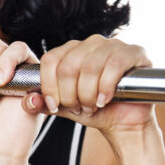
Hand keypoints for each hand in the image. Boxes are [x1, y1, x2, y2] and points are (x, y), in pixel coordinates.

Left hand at [35, 35, 153, 133]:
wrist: (123, 121)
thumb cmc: (93, 111)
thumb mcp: (63, 108)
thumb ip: (43, 103)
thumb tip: (29, 100)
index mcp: (70, 50)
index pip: (50, 60)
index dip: (48, 86)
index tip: (54, 105)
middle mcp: (90, 42)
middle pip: (68, 65)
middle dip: (69, 94)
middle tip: (78, 108)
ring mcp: (113, 44)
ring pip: (89, 66)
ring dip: (88, 93)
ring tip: (91, 106)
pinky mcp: (135, 52)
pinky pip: (114, 65)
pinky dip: (105, 87)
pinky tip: (104, 100)